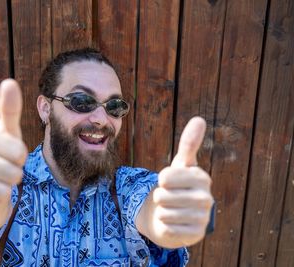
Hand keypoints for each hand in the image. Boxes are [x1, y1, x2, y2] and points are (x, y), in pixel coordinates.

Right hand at [0, 79, 26, 235]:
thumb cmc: (0, 156)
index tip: (13, 156)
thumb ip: (10, 110)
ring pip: (2, 191)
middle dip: (16, 176)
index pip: (19, 152)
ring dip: (6, 191)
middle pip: (12, 173)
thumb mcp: (8, 134)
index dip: (21, 158)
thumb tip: (9, 81)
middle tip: (7, 172)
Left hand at [153, 117, 212, 247]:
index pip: (165, 177)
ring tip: (171, 210)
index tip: (169, 181)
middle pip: (161, 195)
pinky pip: (166, 228)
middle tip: (170, 198)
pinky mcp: (195, 235)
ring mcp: (202, 218)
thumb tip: (199, 118)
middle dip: (159, 197)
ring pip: (163, 213)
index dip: (161, 179)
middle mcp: (206, 198)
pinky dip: (164, 226)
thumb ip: (189, 143)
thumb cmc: (178, 186)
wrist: (177, 216)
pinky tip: (173, 224)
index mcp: (201, 178)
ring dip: (161, 212)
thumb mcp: (181, 165)